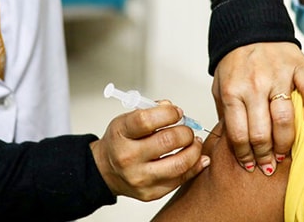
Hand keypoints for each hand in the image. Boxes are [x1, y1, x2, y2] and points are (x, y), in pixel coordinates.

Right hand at [90, 102, 209, 200]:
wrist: (106, 171)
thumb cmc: (120, 143)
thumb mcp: (126, 120)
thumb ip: (150, 112)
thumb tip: (173, 109)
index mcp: (121, 134)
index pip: (146, 120)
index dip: (168, 113)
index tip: (177, 112)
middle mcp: (128, 157)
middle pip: (168, 141)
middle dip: (185, 132)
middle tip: (187, 129)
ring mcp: (140, 178)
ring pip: (179, 164)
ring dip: (194, 150)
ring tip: (194, 142)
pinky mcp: (151, 193)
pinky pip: (181, 180)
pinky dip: (195, 166)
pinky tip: (197, 157)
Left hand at [211, 42, 303, 174]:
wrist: (250, 26)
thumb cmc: (235, 60)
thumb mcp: (219, 85)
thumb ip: (224, 112)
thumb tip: (231, 143)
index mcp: (232, 91)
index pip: (239, 134)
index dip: (245, 155)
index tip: (249, 165)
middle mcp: (254, 86)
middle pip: (262, 133)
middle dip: (265, 156)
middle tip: (268, 166)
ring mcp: (278, 76)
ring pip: (285, 119)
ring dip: (285, 143)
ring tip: (283, 154)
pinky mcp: (298, 66)